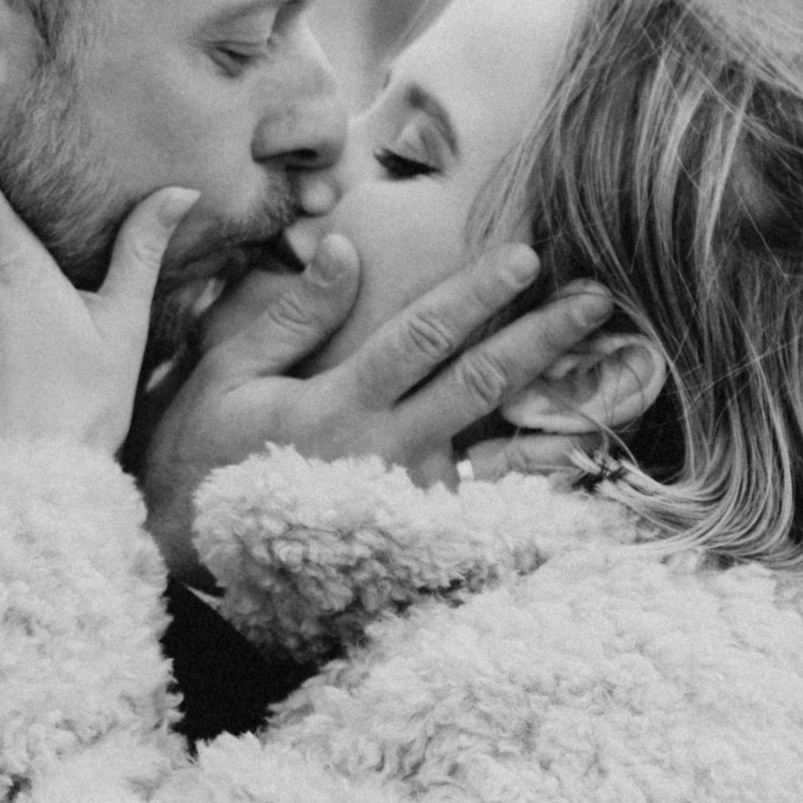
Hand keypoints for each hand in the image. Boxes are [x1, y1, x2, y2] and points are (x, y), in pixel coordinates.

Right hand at [141, 230, 612, 568]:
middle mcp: (383, 453)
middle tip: (596, 300)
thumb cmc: (202, 453)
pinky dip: (539, 485)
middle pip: (479, 386)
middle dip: (541, 338)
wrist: (186, 553)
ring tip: (617, 375)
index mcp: (339, 404)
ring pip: (500, 453)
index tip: (524, 257)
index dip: (475, 294)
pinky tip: (584, 457)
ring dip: (559, 410)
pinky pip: (487, 509)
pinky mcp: (413, 539)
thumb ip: (296, 313)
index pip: (421, 336)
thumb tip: (347, 248)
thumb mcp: (231, 371)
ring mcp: (404, 503)